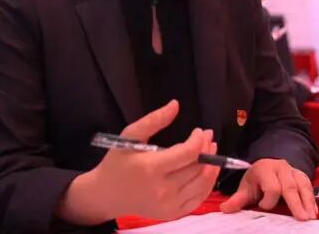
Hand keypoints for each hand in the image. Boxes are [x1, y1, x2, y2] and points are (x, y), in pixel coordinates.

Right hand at [59, 100, 219, 223]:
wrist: (106, 195)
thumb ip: (154, 120)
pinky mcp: (172, 213)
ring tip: (212, 150)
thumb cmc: (117, 163)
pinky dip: (207, 183)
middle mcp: (163, 189)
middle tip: (208, 137)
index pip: (188, 153)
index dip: (199, 140)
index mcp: (152, 168)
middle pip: (198, 167)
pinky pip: (199, 198)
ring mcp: (169, 204)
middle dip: (207, 149)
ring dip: (212, 166)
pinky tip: (207, 170)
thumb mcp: (130, 136)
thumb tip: (176, 104)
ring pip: (203, 183)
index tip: (199, 131)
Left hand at [219, 159, 316, 220]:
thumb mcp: (246, 188)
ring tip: (311, 217)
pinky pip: (309, 186)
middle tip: (302, 218)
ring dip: (308, 202)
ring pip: (303, 185)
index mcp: (265, 169)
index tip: (263, 207)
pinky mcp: (302, 176)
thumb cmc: (256, 180)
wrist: (268, 167)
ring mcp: (293, 171)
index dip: (269, 200)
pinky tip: (314, 211)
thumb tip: (225, 208)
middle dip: (296, 203)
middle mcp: (281, 168)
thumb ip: (237, 199)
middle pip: (290, 186)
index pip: (272, 186)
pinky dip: (312, 200)